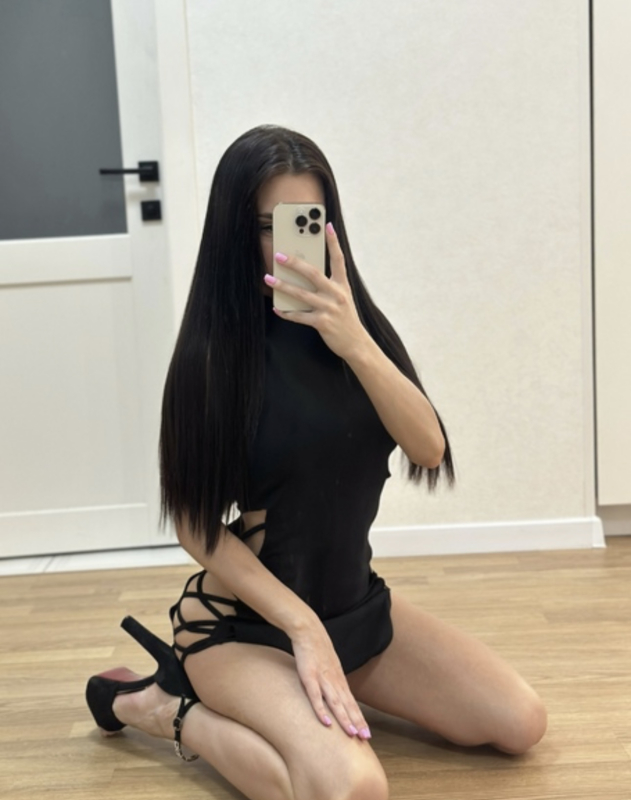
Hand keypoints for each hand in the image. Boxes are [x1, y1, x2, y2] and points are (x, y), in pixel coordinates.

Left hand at [263, 223, 370, 361]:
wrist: (356, 343)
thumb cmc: (345, 318)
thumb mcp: (342, 298)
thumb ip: (328, 286)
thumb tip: (305, 274)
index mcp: (342, 285)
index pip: (339, 259)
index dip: (333, 241)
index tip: (327, 225)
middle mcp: (336, 294)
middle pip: (313, 273)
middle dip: (294, 263)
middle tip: (279, 255)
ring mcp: (329, 309)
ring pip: (301, 294)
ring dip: (283, 286)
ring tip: (269, 278)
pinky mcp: (322, 323)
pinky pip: (299, 316)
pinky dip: (286, 312)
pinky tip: (276, 308)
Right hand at [291, 620, 371, 739]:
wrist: (308, 630)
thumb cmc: (317, 649)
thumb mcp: (329, 666)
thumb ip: (333, 681)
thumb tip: (337, 695)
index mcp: (339, 679)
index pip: (352, 703)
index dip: (359, 718)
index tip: (367, 734)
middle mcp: (334, 681)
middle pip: (348, 705)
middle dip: (357, 722)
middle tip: (366, 738)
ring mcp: (323, 678)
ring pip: (336, 702)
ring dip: (344, 719)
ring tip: (352, 734)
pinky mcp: (309, 676)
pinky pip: (316, 695)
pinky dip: (321, 709)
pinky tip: (326, 722)